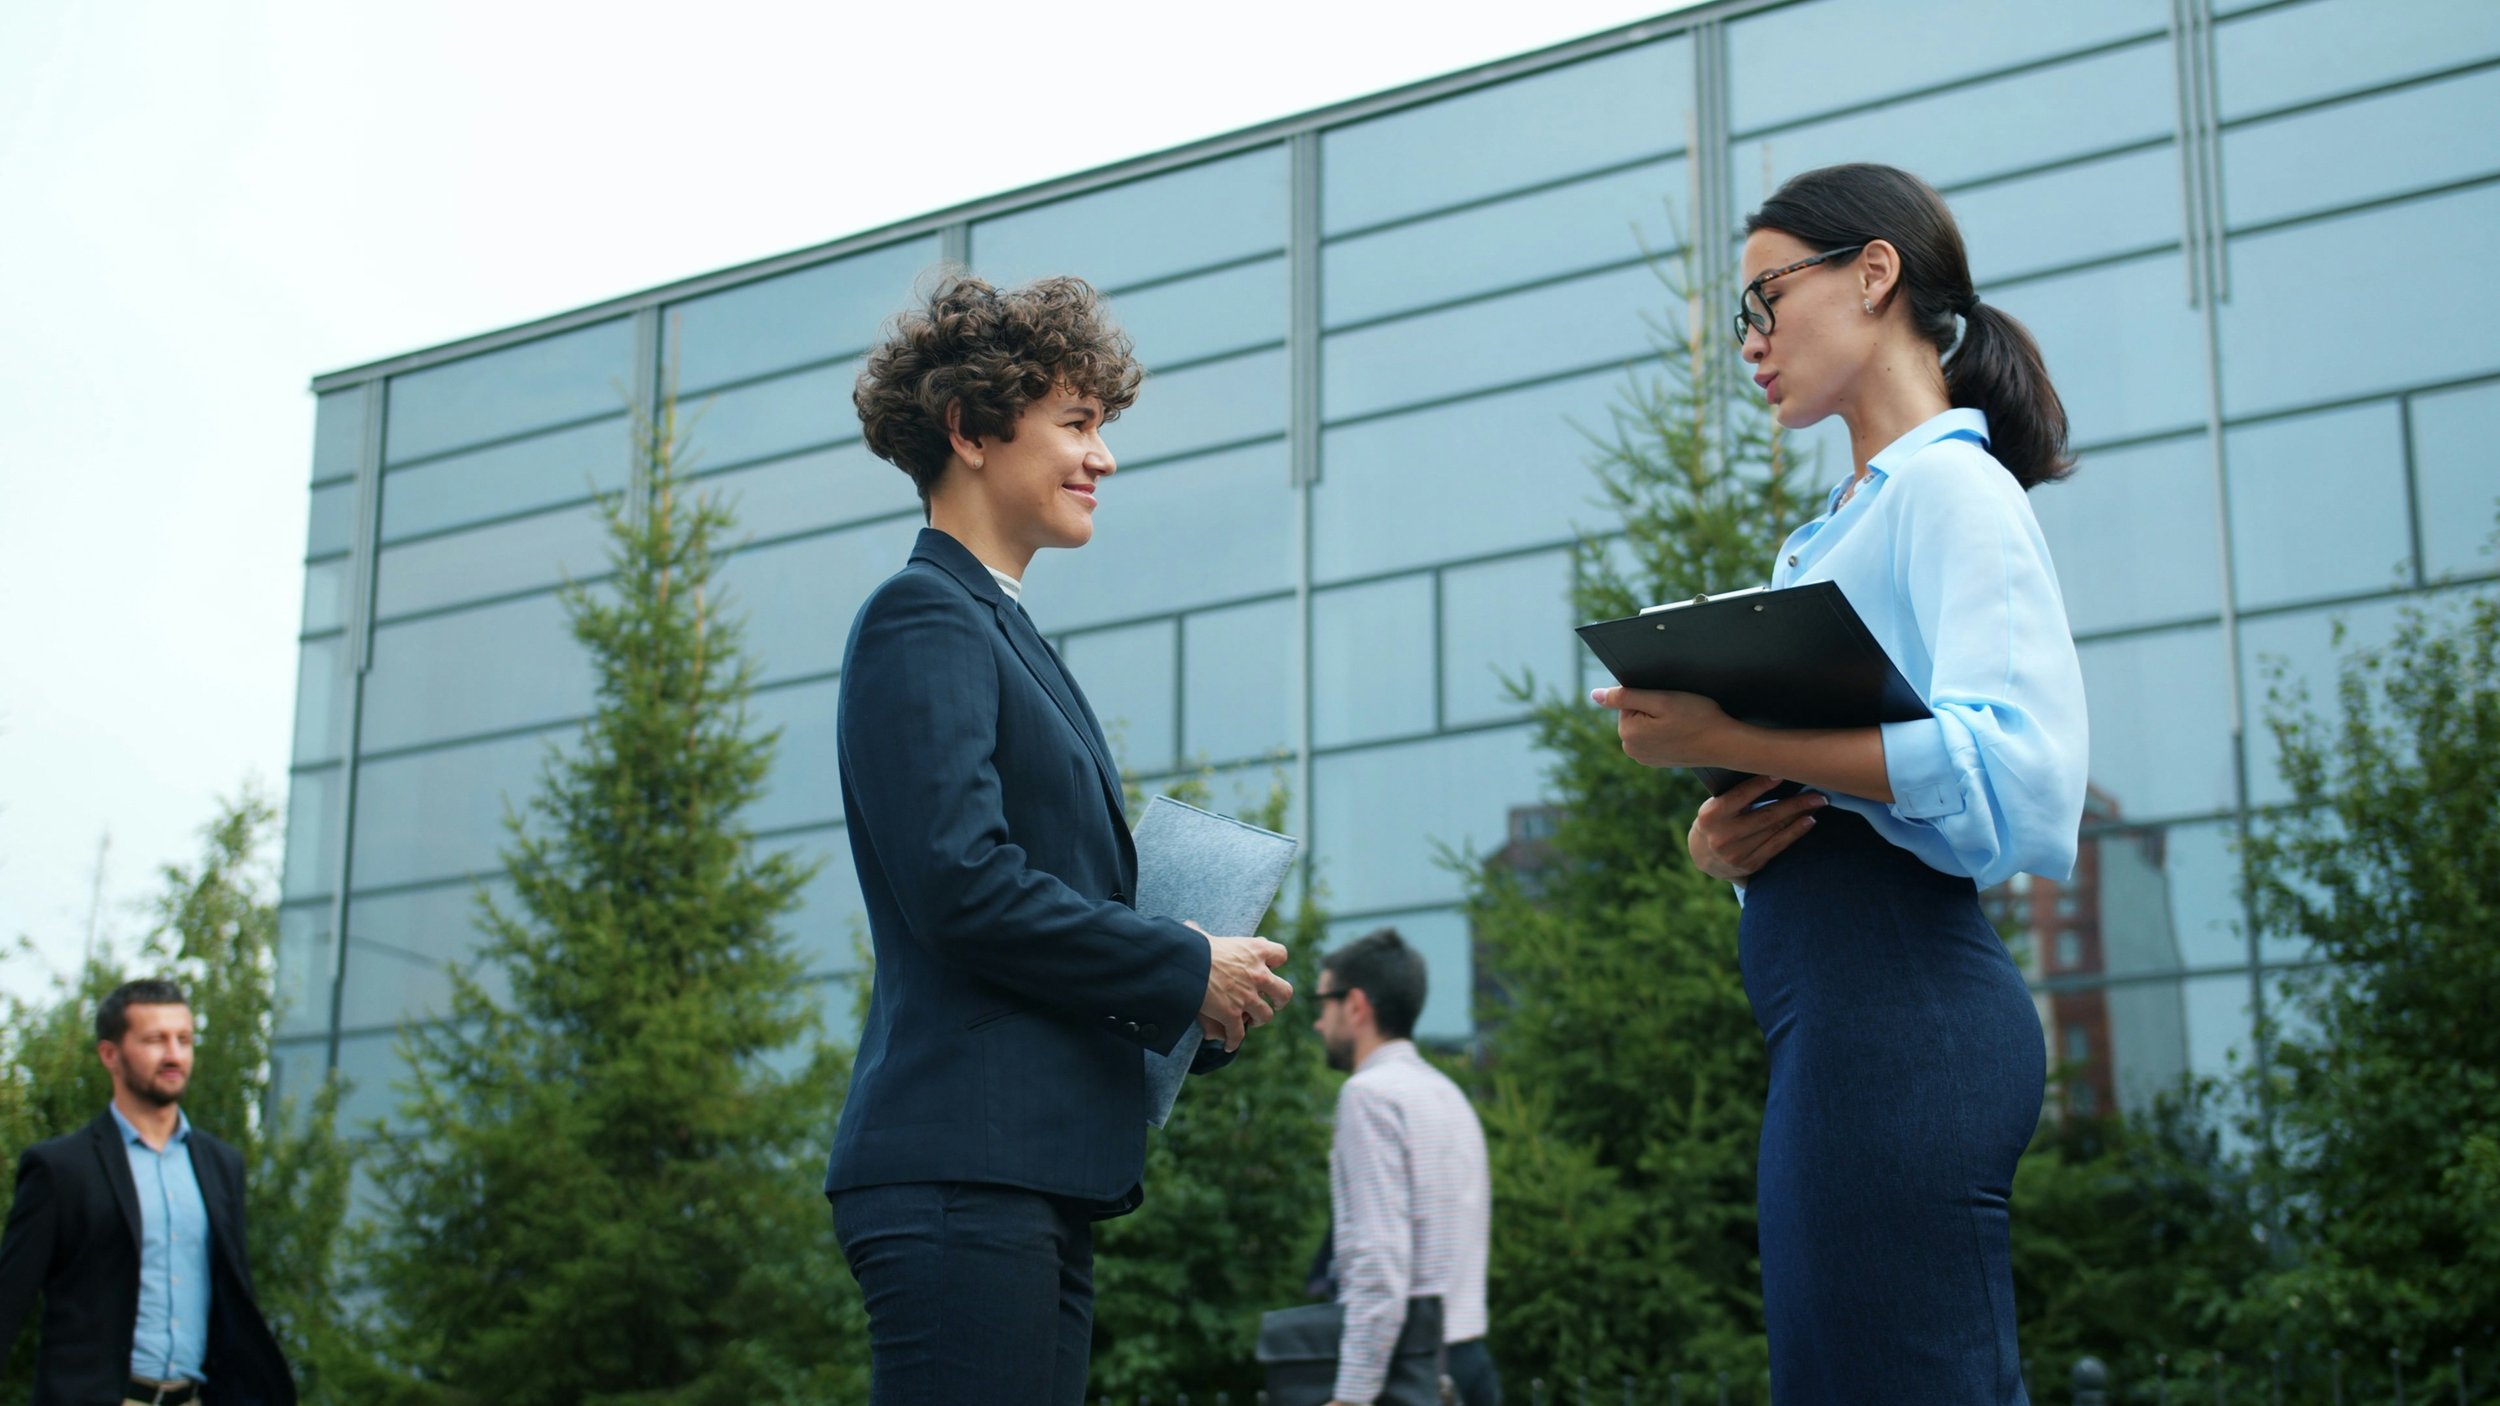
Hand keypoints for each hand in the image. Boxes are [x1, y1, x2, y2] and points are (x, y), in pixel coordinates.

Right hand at [1188, 923, 1291, 1051]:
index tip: (1269, 966)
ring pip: (1266, 1015)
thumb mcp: (1205, 937)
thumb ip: (1203, 935)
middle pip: (1285, 991)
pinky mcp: (1232, 1015)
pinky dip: (1234, 1041)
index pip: (1281, 954)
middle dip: (1281, 999)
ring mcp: (1248, 997)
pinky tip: (1229, 1045)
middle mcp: (1259, 975)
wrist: (1187, 965)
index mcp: (1255, 951)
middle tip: (1274, 1002)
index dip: (1276, 961)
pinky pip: (1239, 1034)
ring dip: (1260, 1020)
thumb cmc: (1194, 947)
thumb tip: (1189, 926)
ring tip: (1252, 1021)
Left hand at [1591, 685, 1733, 768]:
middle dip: (1653, 708)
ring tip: (1681, 723)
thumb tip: (1594, 695)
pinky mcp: (1656, 760)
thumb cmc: (1697, 718)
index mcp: (1627, 732)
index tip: (1668, 704)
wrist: (1724, 744)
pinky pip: (1654, 736)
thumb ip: (1625, 696)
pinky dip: (1666, 731)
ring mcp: (1643, 757)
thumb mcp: (1661, 700)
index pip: (1628, 700)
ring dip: (1660, 719)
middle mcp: (1630, 748)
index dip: (1650, 696)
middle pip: (1635, 713)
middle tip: (1677, 713)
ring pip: (1645, 724)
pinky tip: (1682, 733)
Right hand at [1687, 773, 1826, 881]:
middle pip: (1766, 815)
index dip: (1762, 785)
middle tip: (1817, 794)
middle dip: (1795, 803)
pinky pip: (1777, 845)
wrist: (1704, 856)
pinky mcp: (1750, 864)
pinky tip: (1809, 821)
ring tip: (1817, 804)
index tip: (1783, 774)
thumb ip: (1738, 795)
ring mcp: (1737, 853)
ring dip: (1800, 815)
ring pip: (1775, 830)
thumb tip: (1775, 774)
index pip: (1740, 796)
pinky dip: (1795, 832)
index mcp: (1711, 815)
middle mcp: (1722, 836)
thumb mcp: (1716, 805)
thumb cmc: (1716, 820)